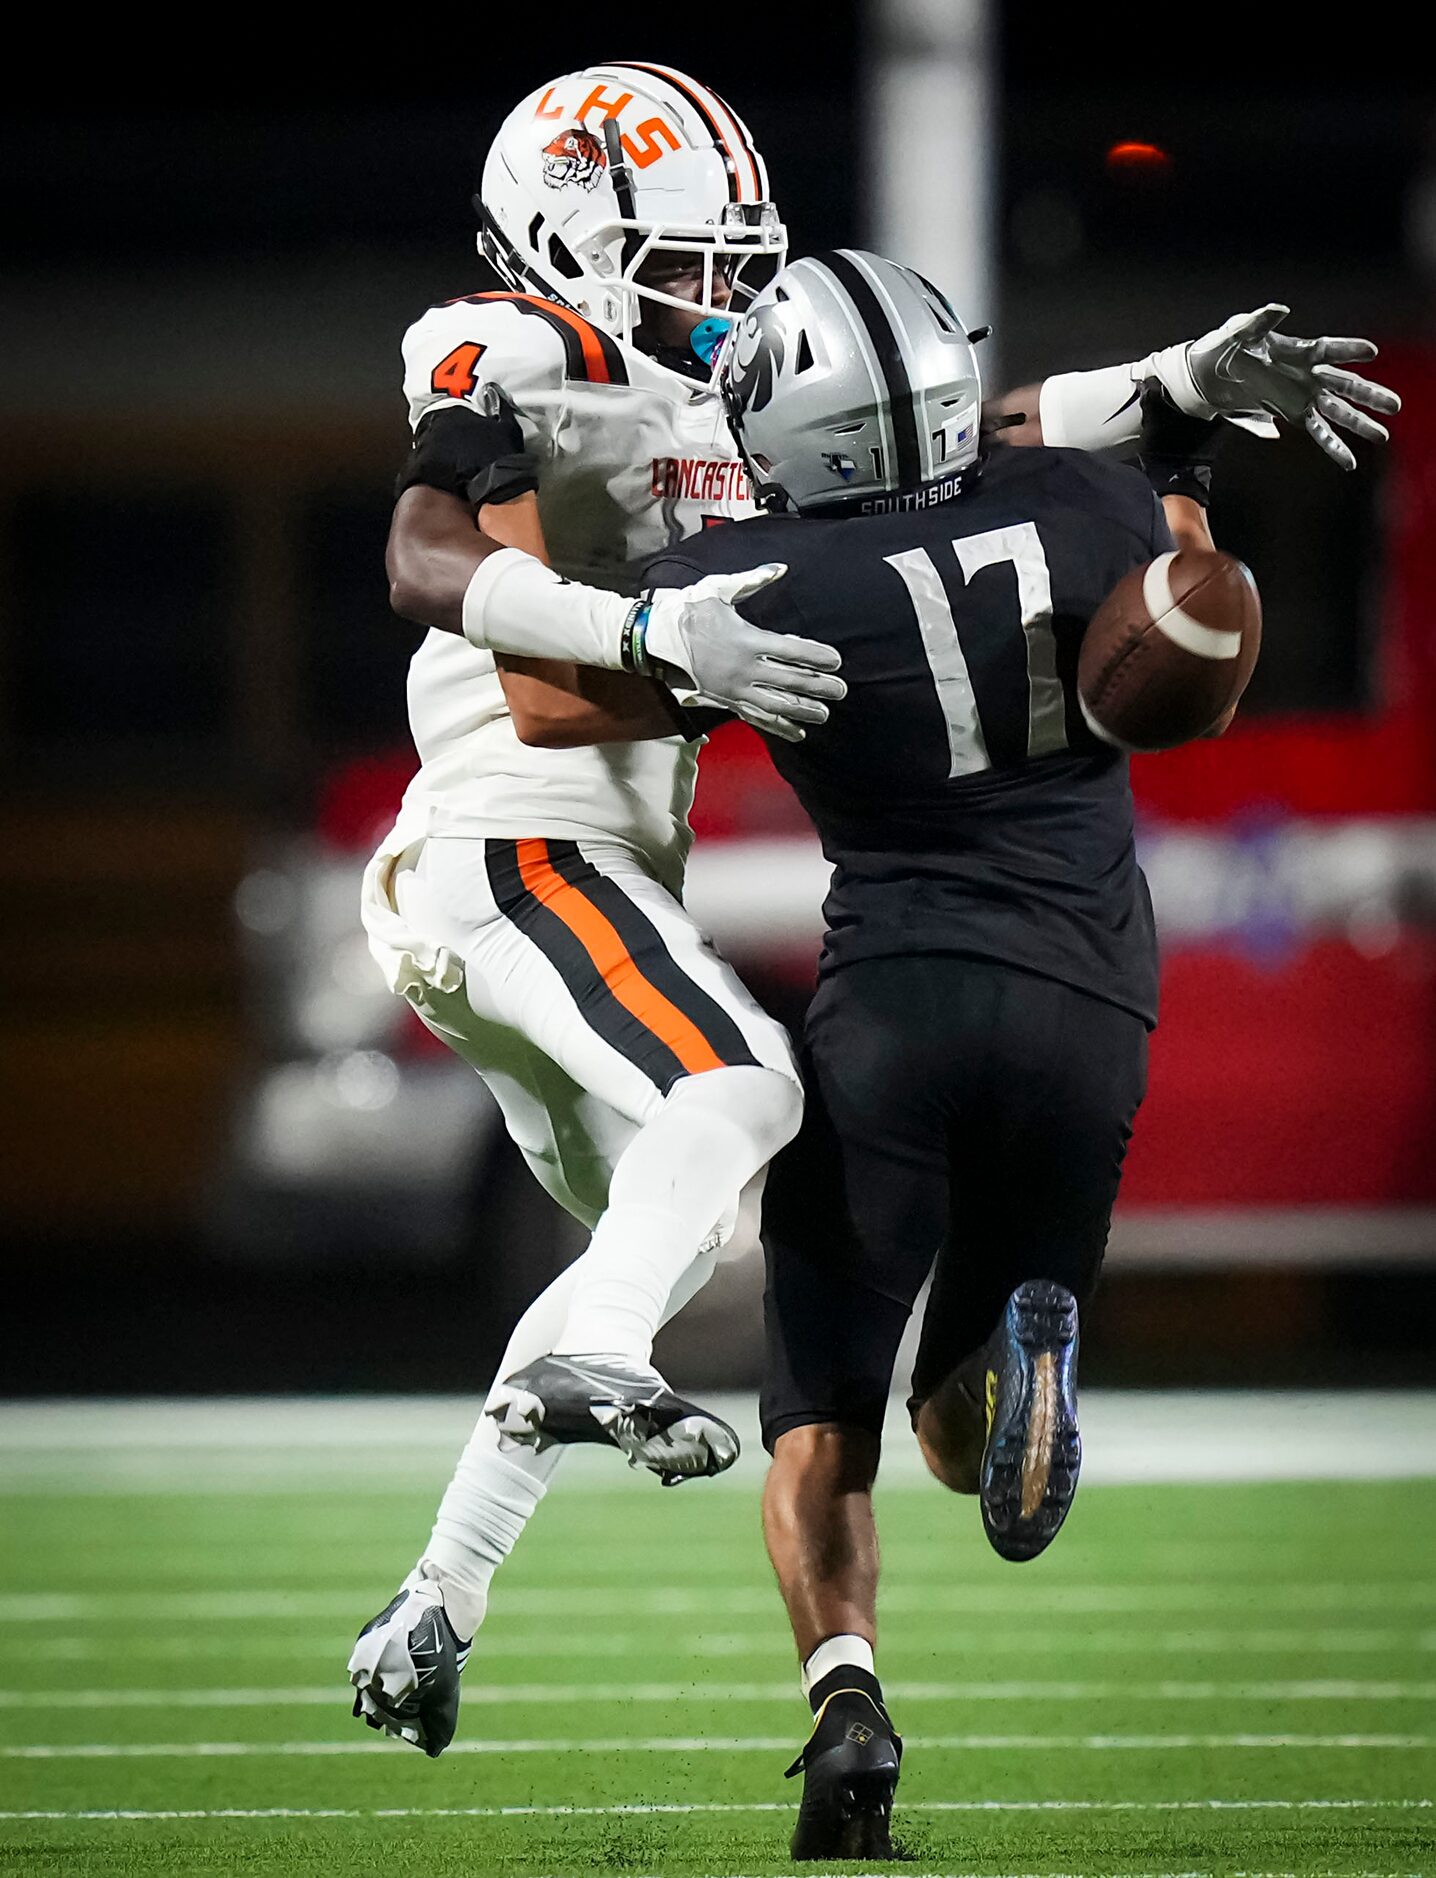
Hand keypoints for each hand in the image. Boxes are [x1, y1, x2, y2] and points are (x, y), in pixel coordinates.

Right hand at [642, 564, 845, 742]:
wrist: (655, 639)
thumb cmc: (688, 610)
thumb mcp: (718, 589)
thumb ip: (753, 580)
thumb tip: (782, 568)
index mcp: (748, 640)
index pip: (792, 650)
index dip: (816, 656)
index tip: (836, 661)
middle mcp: (745, 669)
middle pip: (791, 681)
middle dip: (819, 687)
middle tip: (841, 691)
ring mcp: (736, 688)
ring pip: (777, 704)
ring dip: (802, 710)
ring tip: (824, 715)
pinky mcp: (727, 700)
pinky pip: (756, 717)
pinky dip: (777, 726)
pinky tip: (796, 732)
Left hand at [1148, 305, 1400, 470]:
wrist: (1209, 373)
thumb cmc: (1227, 346)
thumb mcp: (1239, 331)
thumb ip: (1259, 322)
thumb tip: (1278, 309)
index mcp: (1298, 351)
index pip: (1329, 350)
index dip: (1349, 351)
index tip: (1371, 352)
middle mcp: (1308, 375)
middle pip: (1344, 386)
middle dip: (1369, 396)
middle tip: (1395, 405)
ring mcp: (1303, 396)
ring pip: (1337, 412)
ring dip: (1360, 424)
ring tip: (1383, 435)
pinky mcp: (1292, 414)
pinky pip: (1317, 432)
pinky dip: (1332, 446)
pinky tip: (1349, 462)